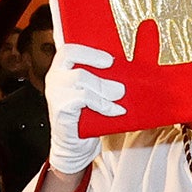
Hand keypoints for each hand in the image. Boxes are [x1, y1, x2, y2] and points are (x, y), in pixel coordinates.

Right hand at [45, 42, 125, 175]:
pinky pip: (83, 98)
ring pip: (80, 77)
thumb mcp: (99, 91)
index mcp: (63, 68)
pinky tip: (115, 110)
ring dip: (104, 86)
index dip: (89, 49)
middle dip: (95, 59)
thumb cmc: (90, 114)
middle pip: (69, 55)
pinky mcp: (60, 108)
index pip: (69, 47)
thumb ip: (109, 76)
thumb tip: (137, 58)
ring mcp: (54, 92)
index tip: (110, 58)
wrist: (77, 144)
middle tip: (113, 66)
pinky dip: (103, 104)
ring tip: (120, 94)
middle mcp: (55, 76)